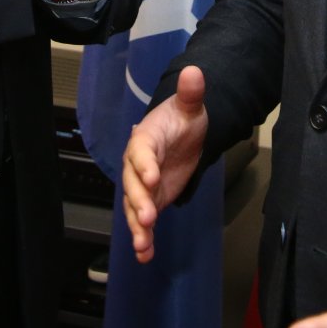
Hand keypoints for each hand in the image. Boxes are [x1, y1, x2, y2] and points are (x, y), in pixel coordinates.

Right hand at [122, 65, 207, 261]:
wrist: (183, 135)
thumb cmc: (183, 119)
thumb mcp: (190, 106)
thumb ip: (191, 92)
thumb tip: (194, 71)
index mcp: (144, 140)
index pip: (141, 152)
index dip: (144, 165)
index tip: (152, 178)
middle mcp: (137, 165)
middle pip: (133, 185)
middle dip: (139, 202)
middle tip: (148, 219)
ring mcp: (142, 186)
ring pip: (135, 208)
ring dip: (138, 228)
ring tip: (142, 246)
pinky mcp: (150, 202)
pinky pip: (144, 223)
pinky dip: (144, 239)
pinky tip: (145, 256)